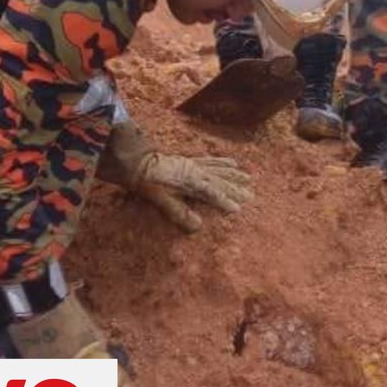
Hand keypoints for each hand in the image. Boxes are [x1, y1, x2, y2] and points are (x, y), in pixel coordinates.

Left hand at [135, 154, 253, 232]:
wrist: (135, 160)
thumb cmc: (146, 181)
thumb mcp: (160, 199)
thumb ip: (179, 212)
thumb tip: (198, 226)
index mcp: (190, 182)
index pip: (212, 193)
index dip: (225, 201)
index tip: (238, 209)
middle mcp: (195, 172)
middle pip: (219, 181)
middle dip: (235, 188)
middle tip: (250, 195)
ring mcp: (193, 165)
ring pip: (218, 170)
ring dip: (233, 176)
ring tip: (248, 179)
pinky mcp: (189, 160)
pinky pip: (210, 161)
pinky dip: (222, 162)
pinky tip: (231, 163)